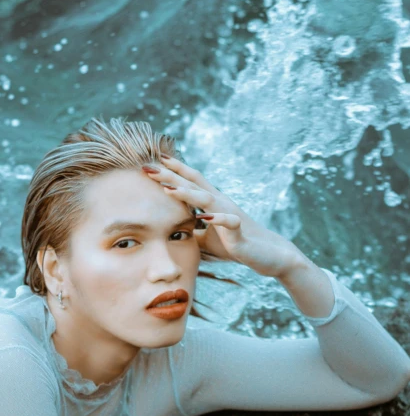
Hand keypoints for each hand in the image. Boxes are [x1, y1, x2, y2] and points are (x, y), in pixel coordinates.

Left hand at [143, 155, 304, 277]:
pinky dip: (217, 219)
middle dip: (171, 175)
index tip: (152, 161)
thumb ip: (189, 231)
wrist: (268, 255)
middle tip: (148, 166)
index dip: (172, 170)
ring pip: (208, 199)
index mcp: (212, 203)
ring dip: (187, 193)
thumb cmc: (235, 244)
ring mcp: (230, 216)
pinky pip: (229, 223)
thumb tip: (167, 233)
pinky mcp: (239, 234)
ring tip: (167, 188)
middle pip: (194, 184)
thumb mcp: (205, 239)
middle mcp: (221, 203)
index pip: (190, 181)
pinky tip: (203, 218)